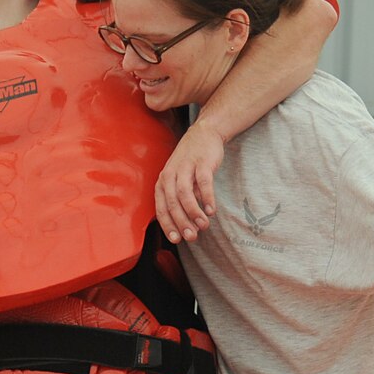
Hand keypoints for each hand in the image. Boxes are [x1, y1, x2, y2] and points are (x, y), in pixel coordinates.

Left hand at [156, 122, 225, 242]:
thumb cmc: (191, 162)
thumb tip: (185, 227)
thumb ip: (180, 200)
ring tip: (204, 226)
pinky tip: (212, 210)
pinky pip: (203, 183)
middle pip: (173, 204)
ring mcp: (185, 168)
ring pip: (185, 195)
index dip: (168, 225)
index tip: (177, 240)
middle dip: (182, 223)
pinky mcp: (201, 162)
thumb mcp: (179, 180)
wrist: (204, 134)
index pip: (162, 208)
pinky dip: (207, 198)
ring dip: (194, 213)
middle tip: (192, 237)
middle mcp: (170, 175)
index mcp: (162, 182)